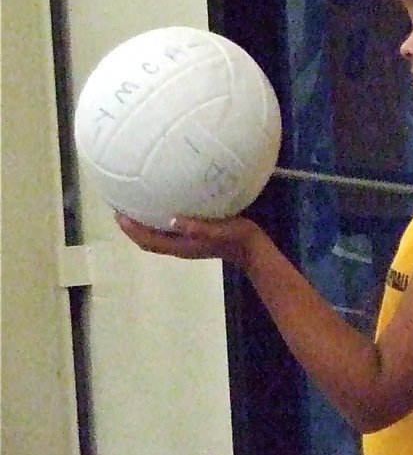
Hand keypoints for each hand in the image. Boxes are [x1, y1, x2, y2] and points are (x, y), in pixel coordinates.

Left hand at [115, 212, 257, 265]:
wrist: (251, 249)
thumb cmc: (236, 238)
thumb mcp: (219, 231)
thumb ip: (198, 228)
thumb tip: (173, 219)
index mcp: (180, 246)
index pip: (148, 241)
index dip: (132, 230)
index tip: (118, 214)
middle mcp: (178, 247)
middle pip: (147, 241)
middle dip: (131, 228)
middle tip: (120, 207)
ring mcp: (184, 243)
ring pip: (155, 236)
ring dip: (142, 224)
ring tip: (134, 205)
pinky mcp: (192, 237)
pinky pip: (166, 231)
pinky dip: (156, 221)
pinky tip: (160, 205)